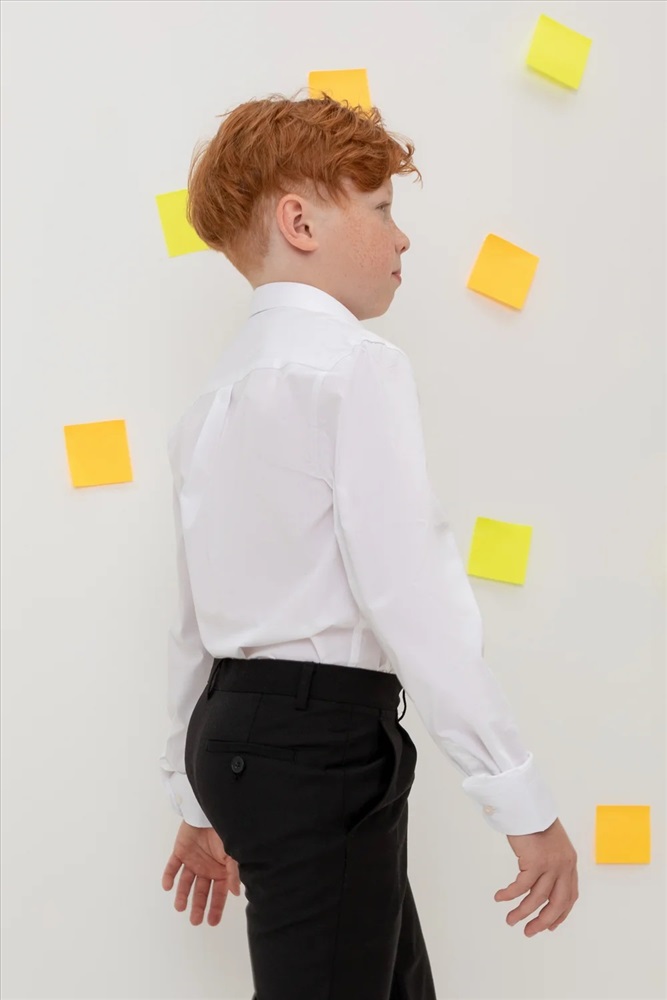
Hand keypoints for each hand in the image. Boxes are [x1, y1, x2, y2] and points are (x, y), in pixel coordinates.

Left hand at [162, 820, 241, 925]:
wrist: (211, 811)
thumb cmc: (226, 831)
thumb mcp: (233, 854)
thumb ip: (234, 873)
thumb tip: (235, 893)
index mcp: (221, 871)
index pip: (218, 894)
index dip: (216, 908)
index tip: (212, 922)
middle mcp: (207, 868)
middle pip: (201, 892)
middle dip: (198, 906)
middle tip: (195, 921)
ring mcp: (193, 861)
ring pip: (186, 883)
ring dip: (182, 895)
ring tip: (180, 907)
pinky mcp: (180, 852)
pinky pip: (172, 866)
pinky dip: (169, 876)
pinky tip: (167, 886)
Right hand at [495, 817, 578, 936]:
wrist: (527, 803)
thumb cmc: (534, 819)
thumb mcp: (550, 843)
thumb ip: (550, 860)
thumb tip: (539, 879)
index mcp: (569, 862)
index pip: (570, 896)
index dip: (560, 913)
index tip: (549, 925)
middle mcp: (564, 866)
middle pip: (556, 903)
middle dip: (542, 921)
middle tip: (529, 931)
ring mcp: (551, 865)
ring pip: (537, 898)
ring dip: (522, 912)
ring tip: (510, 920)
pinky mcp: (535, 862)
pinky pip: (521, 886)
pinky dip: (509, 895)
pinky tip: (500, 897)